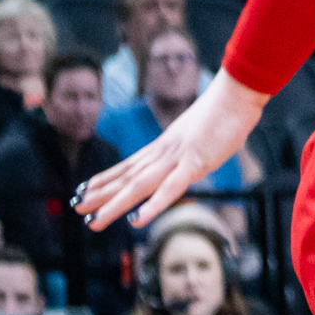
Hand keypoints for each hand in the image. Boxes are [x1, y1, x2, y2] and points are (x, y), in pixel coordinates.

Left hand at [73, 67, 268, 231]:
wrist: (238, 93)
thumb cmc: (226, 112)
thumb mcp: (202, 134)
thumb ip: (192, 148)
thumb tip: (192, 156)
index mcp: (165, 145)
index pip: (129, 165)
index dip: (106, 178)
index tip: (84, 189)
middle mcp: (164, 152)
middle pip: (127, 176)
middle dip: (101, 194)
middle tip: (76, 207)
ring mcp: (177, 158)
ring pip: (139, 186)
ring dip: (114, 204)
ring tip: (93, 221)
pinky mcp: (195, 163)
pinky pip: (170, 189)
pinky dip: (152, 206)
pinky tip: (136, 221)